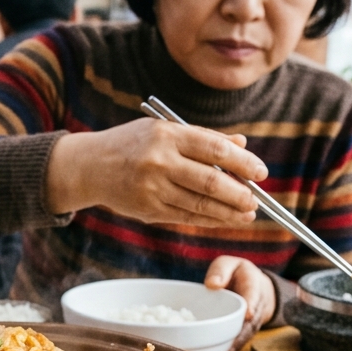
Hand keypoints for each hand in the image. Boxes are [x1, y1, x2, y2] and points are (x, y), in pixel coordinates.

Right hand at [47, 118, 267, 227]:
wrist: (90, 166)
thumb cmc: (133, 143)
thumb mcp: (165, 130)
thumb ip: (204, 137)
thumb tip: (242, 144)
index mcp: (168, 135)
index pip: (215, 150)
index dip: (243, 162)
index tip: (261, 172)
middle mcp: (160, 162)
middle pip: (211, 182)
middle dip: (240, 194)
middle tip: (257, 200)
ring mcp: (153, 189)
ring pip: (200, 205)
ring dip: (229, 212)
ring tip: (248, 214)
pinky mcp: (148, 210)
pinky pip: (186, 217)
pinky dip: (210, 220)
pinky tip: (226, 220)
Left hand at [204, 256, 274, 350]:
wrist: (252, 285)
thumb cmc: (236, 273)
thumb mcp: (229, 264)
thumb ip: (221, 270)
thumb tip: (212, 285)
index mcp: (252, 285)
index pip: (254, 295)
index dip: (252, 305)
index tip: (248, 315)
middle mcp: (255, 306)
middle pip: (251, 322)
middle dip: (241, 335)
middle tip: (229, 348)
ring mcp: (251, 321)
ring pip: (245, 335)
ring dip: (235, 348)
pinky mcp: (244, 331)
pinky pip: (239, 342)